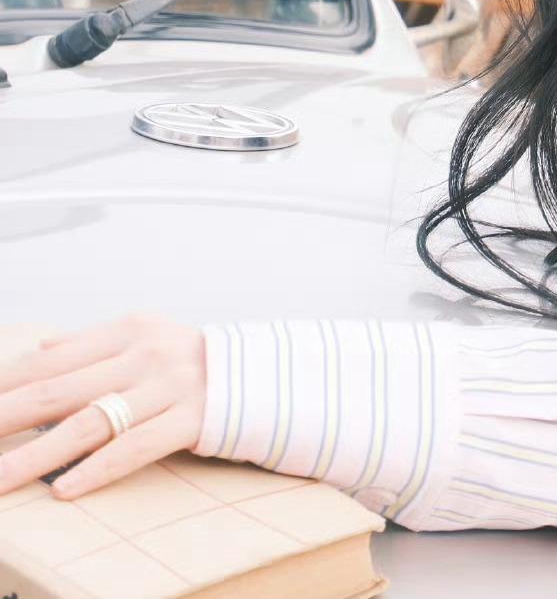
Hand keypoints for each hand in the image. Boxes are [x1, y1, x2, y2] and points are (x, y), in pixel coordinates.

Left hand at [0, 313, 205, 499]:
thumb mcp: (149, 335)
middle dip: (3, 419)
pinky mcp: (193, 420)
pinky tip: (63, 489)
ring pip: (89, 425)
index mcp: (127, 331)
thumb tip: (42, 348)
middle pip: (57, 393)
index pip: (48, 361)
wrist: (266, 372)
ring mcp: (169, 388)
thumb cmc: (193, 360)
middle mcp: (145, 356)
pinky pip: (137, 448)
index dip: (4, 386)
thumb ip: (95, 343)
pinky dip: (98, 468)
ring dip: (35, 456)